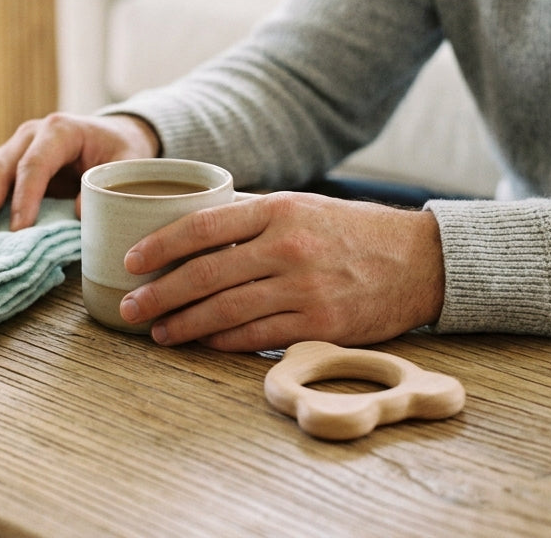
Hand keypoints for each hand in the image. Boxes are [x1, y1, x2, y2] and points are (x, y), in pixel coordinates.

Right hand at [0, 113, 159, 234]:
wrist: (112, 135)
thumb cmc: (120, 151)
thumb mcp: (127, 163)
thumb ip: (107, 185)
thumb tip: (78, 213)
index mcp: (59, 130)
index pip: (34, 164)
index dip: (24, 197)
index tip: (19, 229)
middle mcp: (30, 133)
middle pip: (0, 165)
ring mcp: (14, 144)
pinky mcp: (6, 158)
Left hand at [117, 192, 445, 350]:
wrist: (420, 262)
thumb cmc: (352, 232)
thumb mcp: (303, 207)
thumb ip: (252, 217)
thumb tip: (191, 228)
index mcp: (279, 209)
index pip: (202, 225)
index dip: (160, 246)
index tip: (131, 261)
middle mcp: (288, 247)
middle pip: (205, 273)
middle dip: (159, 294)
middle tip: (130, 308)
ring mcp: (304, 289)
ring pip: (225, 311)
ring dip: (184, 324)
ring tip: (158, 332)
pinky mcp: (320, 326)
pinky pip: (256, 337)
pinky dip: (222, 342)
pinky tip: (202, 342)